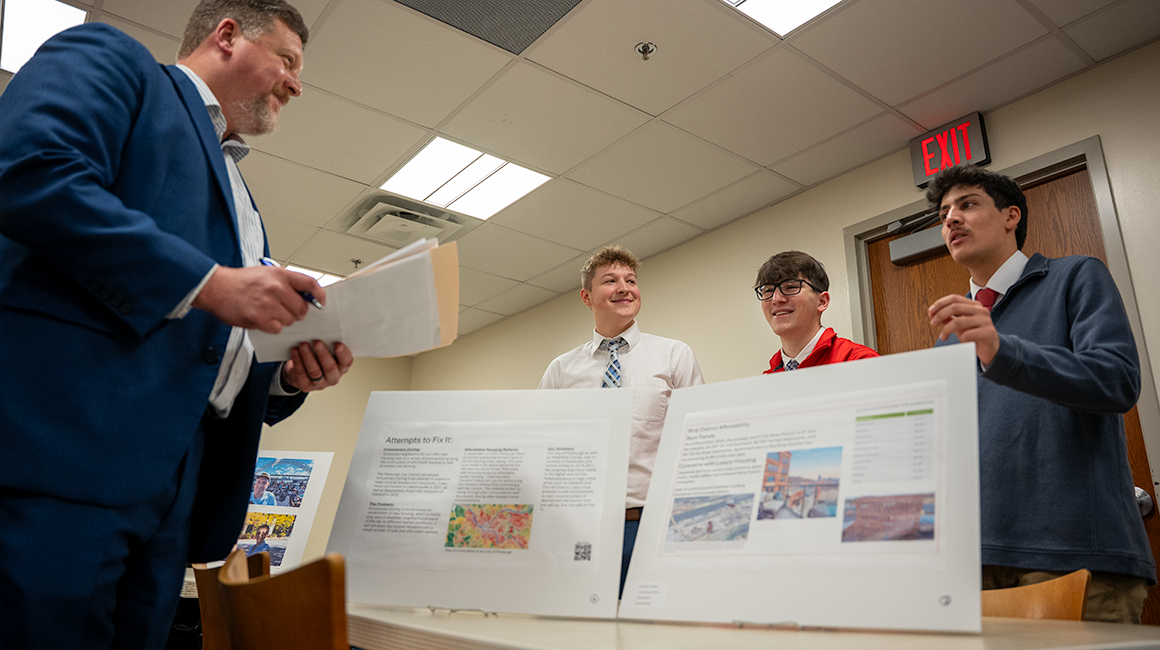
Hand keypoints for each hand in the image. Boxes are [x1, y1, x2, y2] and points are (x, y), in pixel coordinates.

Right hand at [193, 265, 325, 332]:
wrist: (216, 287)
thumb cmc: (241, 281)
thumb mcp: (266, 273)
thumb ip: (286, 283)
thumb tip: (304, 296)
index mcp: (280, 275)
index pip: (310, 284)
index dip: (319, 295)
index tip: (320, 302)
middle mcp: (276, 288)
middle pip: (302, 308)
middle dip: (297, 312)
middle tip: (286, 310)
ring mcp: (268, 304)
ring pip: (290, 320)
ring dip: (283, 320)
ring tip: (269, 312)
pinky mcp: (259, 318)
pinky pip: (277, 329)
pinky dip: (271, 327)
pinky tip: (262, 318)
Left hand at [282, 340, 352, 391]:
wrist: (303, 371)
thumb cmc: (318, 356)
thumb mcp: (327, 350)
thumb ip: (329, 343)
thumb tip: (325, 328)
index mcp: (342, 367)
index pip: (347, 362)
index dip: (343, 353)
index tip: (337, 344)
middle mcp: (333, 377)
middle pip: (330, 368)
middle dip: (323, 354)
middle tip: (317, 341)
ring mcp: (320, 384)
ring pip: (315, 372)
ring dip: (308, 357)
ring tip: (303, 344)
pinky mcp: (306, 387)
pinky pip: (302, 375)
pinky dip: (298, 361)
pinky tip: (295, 351)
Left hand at [927, 294, 999, 364]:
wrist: (991, 348)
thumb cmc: (975, 334)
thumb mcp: (959, 325)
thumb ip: (948, 317)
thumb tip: (932, 313)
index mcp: (973, 305)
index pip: (954, 298)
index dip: (940, 303)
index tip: (930, 312)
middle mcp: (980, 310)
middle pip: (955, 307)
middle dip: (940, 315)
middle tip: (933, 323)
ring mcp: (985, 320)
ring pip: (959, 321)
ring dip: (946, 330)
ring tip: (943, 336)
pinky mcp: (987, 332)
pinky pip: (967, 334)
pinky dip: (960, 339)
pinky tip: (961, 342)